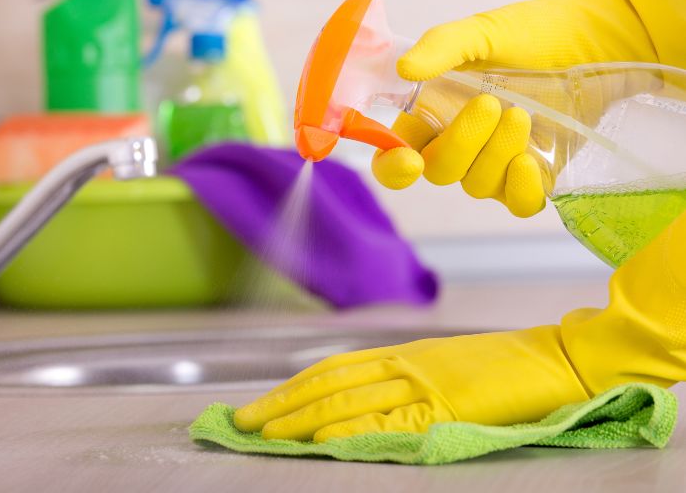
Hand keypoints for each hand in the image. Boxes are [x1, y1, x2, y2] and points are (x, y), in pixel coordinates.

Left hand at [234, 326, 589, 440]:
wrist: (552, 360)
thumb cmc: (500, 366)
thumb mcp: (442, 365)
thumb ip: (403, 378)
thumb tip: (362, 398)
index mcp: (400, 353)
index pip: (330, 369)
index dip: (291, 387)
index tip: (261, 405)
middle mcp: (402, 364)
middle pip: (327, 383)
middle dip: (281, 403)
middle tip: (242, 421)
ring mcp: (422, 384)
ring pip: (347, 400)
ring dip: (301, 417)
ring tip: (267, 432)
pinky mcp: (445, 407)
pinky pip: (390, 420)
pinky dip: (352, 429)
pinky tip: (323, 440)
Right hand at [372, 0, 684, 215]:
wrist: (589, 38)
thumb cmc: (527, 33)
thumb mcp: (481, 31)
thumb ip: (441, 46)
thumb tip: (404, 69)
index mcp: (429, 113)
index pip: (394, 155)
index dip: (393, 168)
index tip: (410, 161)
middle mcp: (455, 145)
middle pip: (439, 171)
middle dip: (462, 142)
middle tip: (492, 103)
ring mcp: (493, 164)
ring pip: (478, 185)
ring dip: (497, 154)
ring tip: (522, 115)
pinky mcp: (532, 176)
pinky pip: (517, 203)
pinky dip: (520, 190)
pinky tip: (529, 162)